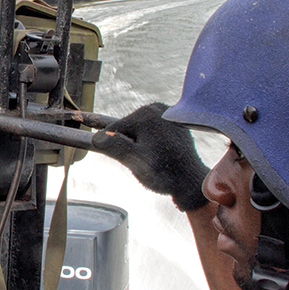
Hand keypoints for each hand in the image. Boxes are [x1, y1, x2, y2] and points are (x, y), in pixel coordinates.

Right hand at [89, 103, 209, 212]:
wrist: (190, 181)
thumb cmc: (163, 173)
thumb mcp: (134, 161)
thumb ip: (115, 146)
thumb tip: (98, 138)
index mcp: (145, 114)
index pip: (114, 128)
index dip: (116, 147)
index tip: (131, 160)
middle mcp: (158, 108)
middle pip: (128, 127)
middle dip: (130, 144)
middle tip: (145, 161)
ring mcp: (168, 114)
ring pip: (140, 130)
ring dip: (140, 144)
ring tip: (154, 159)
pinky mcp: (175, 122)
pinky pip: (154, 131)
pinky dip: (152, 142)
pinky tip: (161, 154)